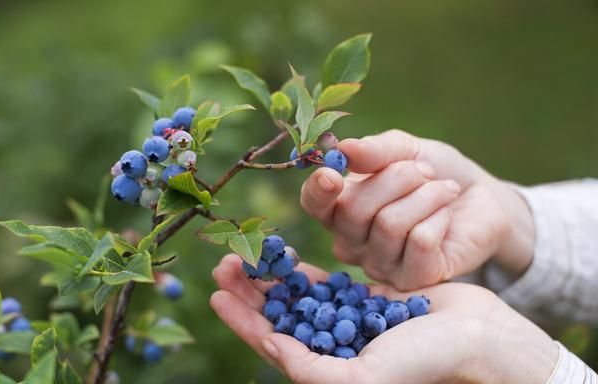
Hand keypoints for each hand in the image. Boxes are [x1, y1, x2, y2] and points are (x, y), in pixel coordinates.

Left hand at [211, 255, 557, 383]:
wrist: (476, 338)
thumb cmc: (424, 365)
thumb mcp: (362, 378)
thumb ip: (312, 370)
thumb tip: (269, 347)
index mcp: (326, 369)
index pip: (270, 343)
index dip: (241, 320)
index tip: (215, 294)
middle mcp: (332, 346)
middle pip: (278, 315)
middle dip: (249, 292)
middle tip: (223, 264)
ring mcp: (347, 321)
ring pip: (297, 296)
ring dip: (270, 276)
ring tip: (246, 253)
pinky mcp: (365, 299)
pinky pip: (325, 282)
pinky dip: (303, 270)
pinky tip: (284, 255)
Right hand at [300, 129, 534, 289]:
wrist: (480, 198)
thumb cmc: (434, 173)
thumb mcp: (406, 150)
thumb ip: (375, 151)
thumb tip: (344, 149)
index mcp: (340, 208)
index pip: (314, 205)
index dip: (318, 191)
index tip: (333, 174)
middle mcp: (352, 242)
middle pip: (355, 210)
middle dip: (396, 178)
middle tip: (425, 171)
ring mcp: (380, 265)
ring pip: (390, 224)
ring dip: (425, 195)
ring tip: (444, 190)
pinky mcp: (413, 280)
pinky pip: (419, 242)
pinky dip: (439, 217)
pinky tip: (446, 216)